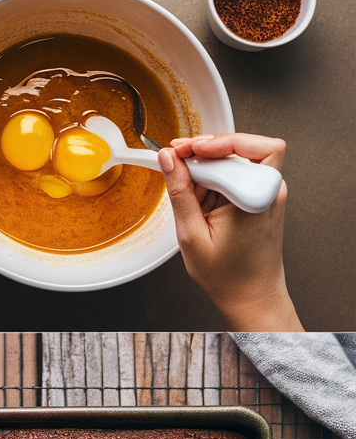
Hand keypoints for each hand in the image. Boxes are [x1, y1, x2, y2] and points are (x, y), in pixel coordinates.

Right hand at [159, 134, 301, 331]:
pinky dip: (214, 178)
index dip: (208, 144)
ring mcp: (268, 191)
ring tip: (186, 184)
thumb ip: (179, 192)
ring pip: (236, 157)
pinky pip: (236, 172)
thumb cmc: (228, 274)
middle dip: (204, 151)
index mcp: (256, 197)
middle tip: (175, 160)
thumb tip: (168, 160)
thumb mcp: (191, 234)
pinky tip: (199, 193)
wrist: (251, 295)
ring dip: (207, 165)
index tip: (181, 150)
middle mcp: (269, 189)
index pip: (238, 149)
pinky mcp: (260, 194)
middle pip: (238, 147)